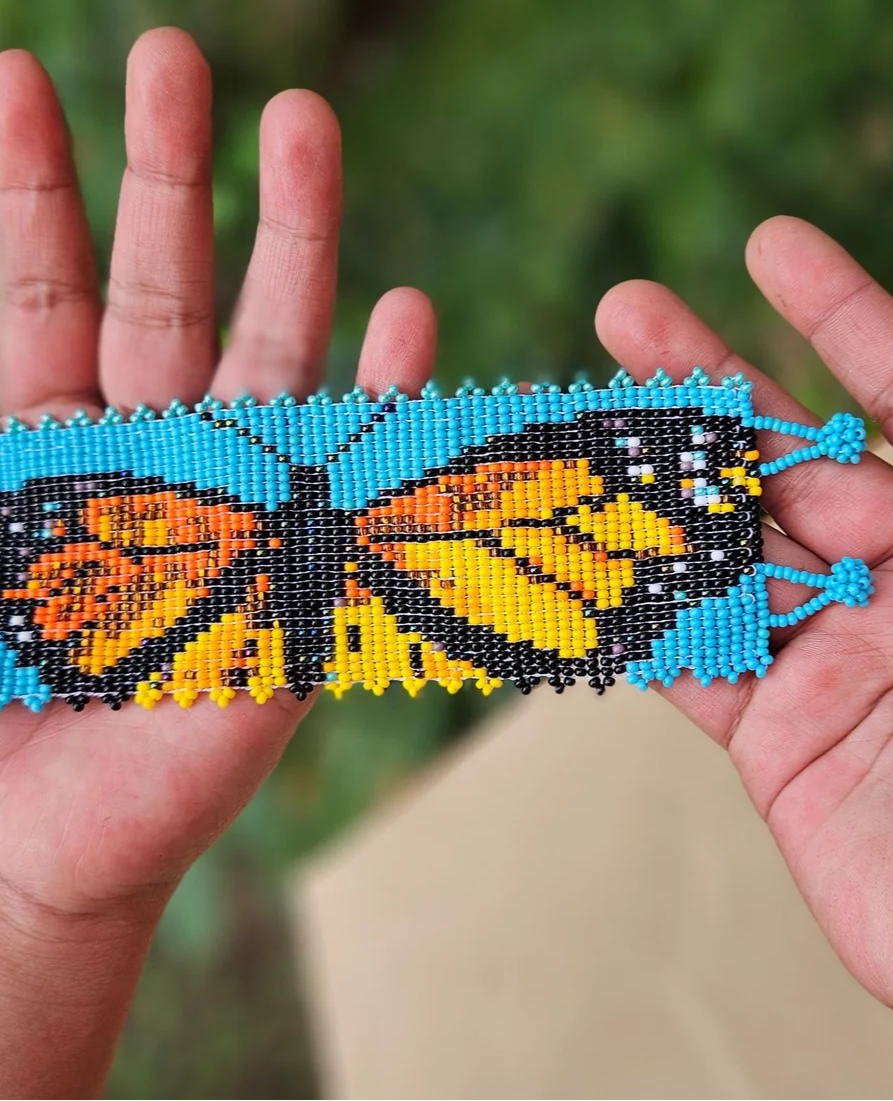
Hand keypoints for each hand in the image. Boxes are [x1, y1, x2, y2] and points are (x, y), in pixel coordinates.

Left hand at [0, 29, 435, 925]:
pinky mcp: (291, 576)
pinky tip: (405, 313)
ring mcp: (231, 506)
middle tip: (178, 55)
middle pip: (169, 293)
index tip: (13, 78)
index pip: (49, 293)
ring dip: (290, 243)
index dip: (33, 190)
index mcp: (51, 449)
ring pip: (268, 353)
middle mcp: (151, 457)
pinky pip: (344, 473)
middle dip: (171, 176)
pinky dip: (377, 397)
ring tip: (304, 125)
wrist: (22, 850)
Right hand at [597, 216, 892, 1005]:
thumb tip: (849, 471)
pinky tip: (561, 560)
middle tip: (623, 310)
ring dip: (633, 489)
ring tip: (556, 421)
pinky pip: (686, 667)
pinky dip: (621, 617)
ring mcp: (835, 660)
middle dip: (702, 381)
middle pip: (785, 460)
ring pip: (716, 553)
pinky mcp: (780, 743)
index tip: (765, 245)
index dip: (838, 315)